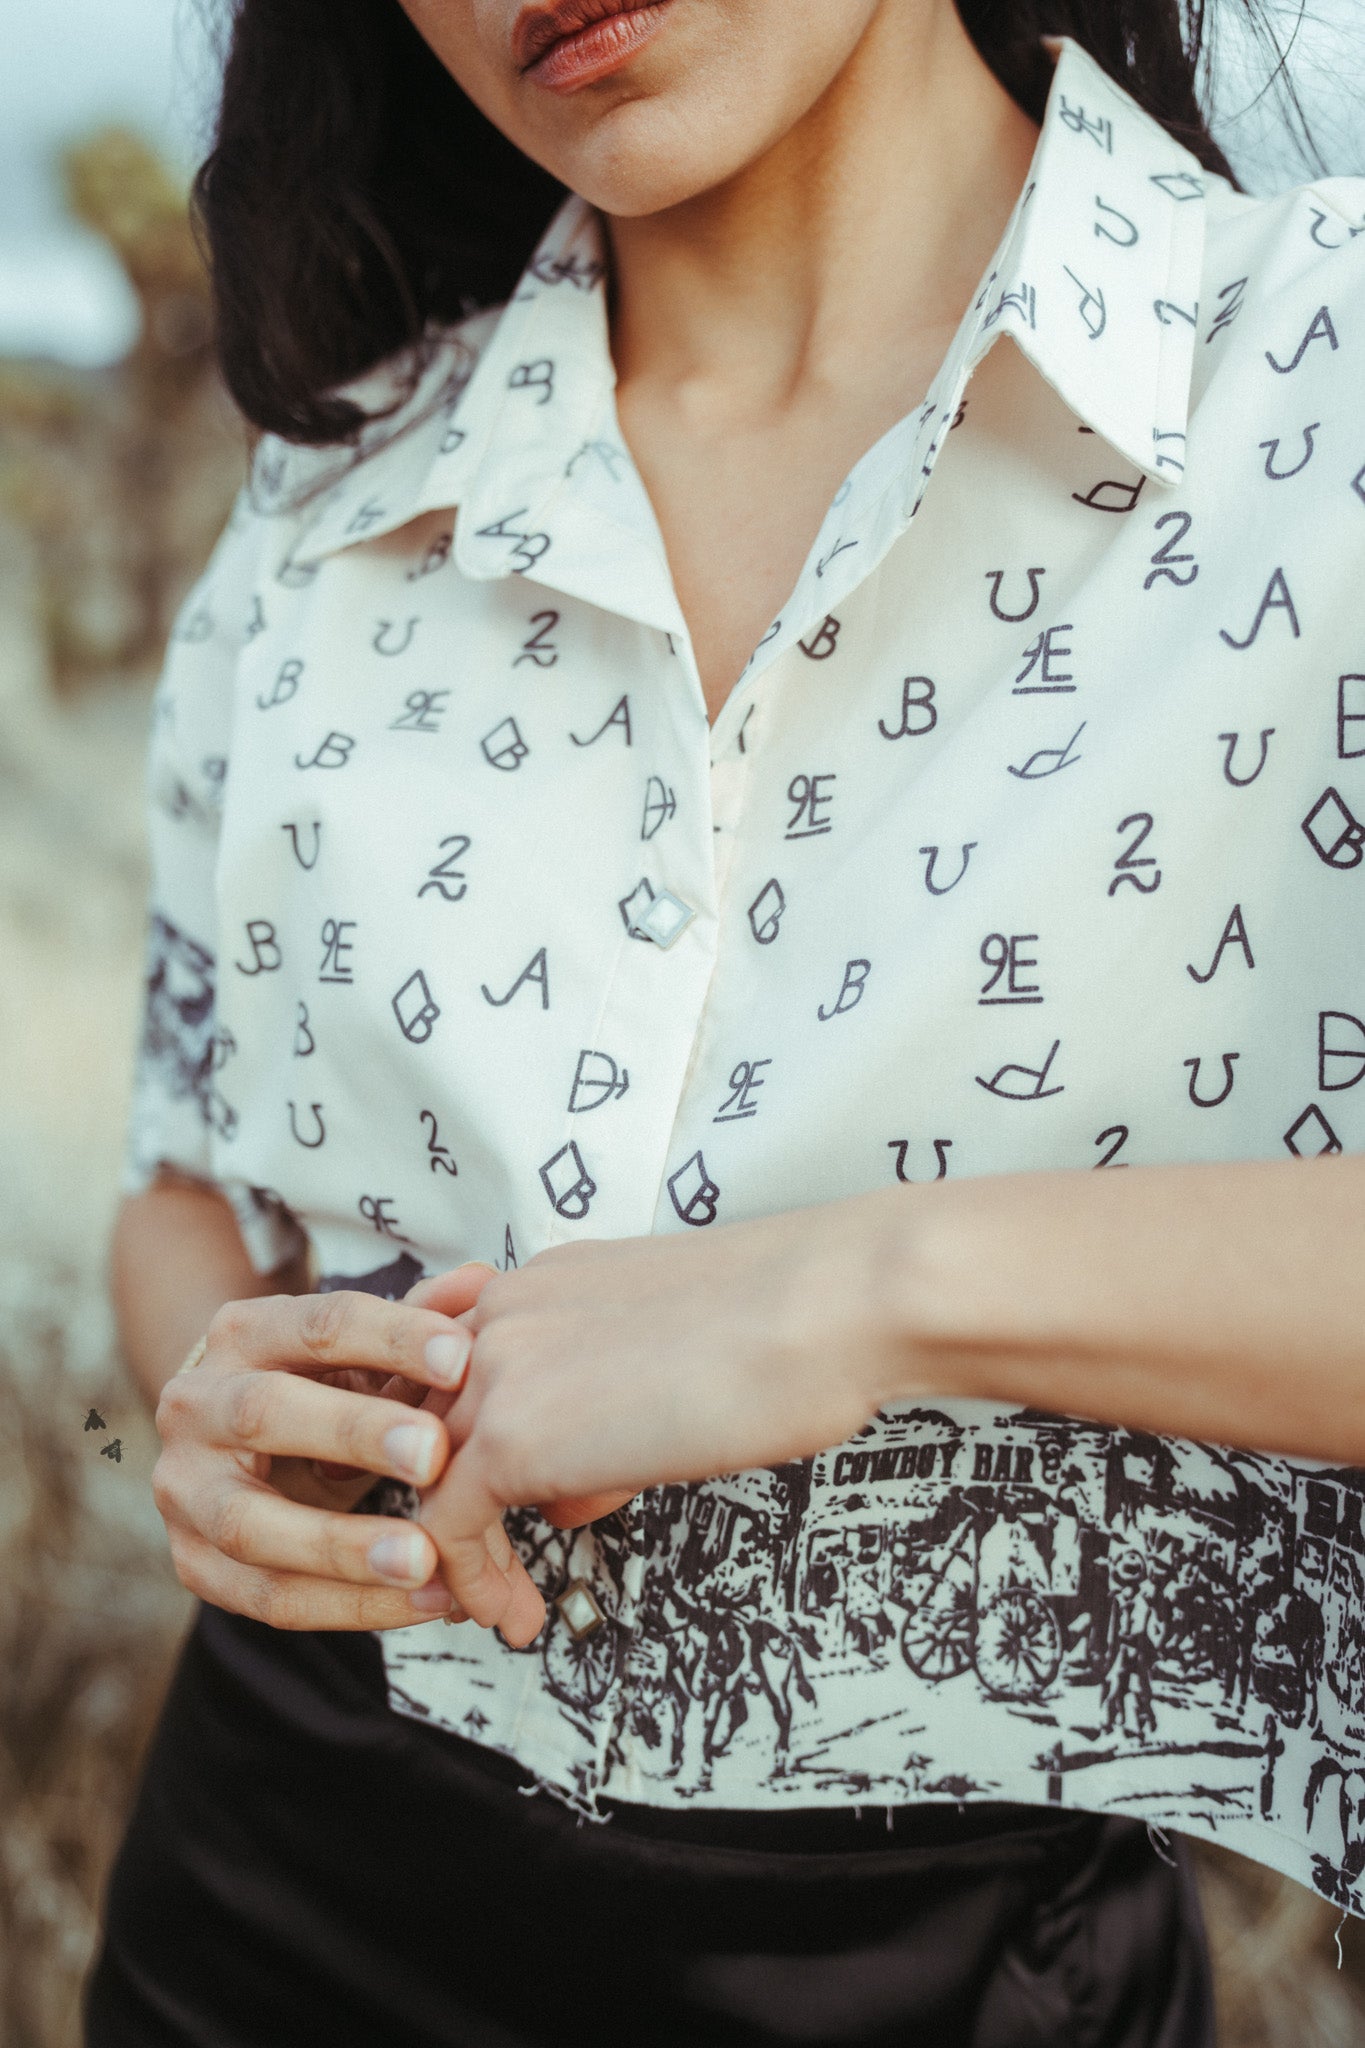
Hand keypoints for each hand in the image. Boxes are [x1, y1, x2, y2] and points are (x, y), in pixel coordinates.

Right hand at [151, 1277, 542, 1632]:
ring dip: (344, 1545)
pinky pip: (268, 1597)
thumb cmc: (320, 1387)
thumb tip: (480, 1280)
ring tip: (428, 1559)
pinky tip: (422, 1602)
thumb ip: (418, 1322)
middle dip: (354, 1433)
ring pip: (252, 1524)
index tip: (463, 1357)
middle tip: (435, 1456)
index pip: (318, 1324)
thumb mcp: (363, 1352)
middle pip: (265, 1413)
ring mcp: (183, 1490)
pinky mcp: (193, 1565)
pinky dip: (349, 1606)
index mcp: (244, 1333)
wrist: (229, 1445)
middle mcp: (196, 1403)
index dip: (391, 1338)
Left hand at [413, 1199, 900, 1644]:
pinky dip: (472, 1580)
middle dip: (452, 1493)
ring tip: (501, 1601)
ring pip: (428, 1474)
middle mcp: (507, 1314)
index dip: (471, 1435)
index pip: (463, 1365)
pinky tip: (514, 1615)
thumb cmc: (790, 1320)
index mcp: (546, 1283)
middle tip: (485, 1554)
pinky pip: (448, 1524)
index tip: (499, 1490)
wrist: (823, 1307)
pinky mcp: (511, 1436)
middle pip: (431, 1419)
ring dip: (460, 1549)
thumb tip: (576, 1481)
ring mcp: (499, 1370)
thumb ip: (605, 1401)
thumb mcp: (670, 1351)